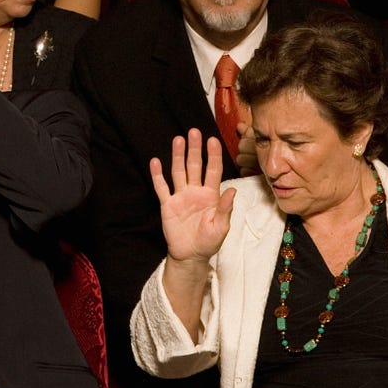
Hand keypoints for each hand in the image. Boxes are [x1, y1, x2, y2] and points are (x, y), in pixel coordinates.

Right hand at [151, 129, 235, 265]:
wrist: (191, 255)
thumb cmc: (209, 241)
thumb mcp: (221, 227)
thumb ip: (225, 209)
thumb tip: (232, 190)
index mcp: (211, 195)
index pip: (213, 171)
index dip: (213, 156)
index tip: (213, 140)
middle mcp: (195, 191)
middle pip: (195, 166)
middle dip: (195, 149)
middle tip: (194, 132)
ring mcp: (180, 196)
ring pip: (178, 172)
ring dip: (178, 156)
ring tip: (178, 140)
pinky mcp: (167, 205)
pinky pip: (162, 187)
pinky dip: (157, 175)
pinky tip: (155, 162)